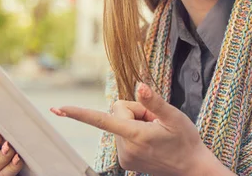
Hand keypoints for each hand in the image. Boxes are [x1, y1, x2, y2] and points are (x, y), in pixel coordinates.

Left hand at [51, 83, 225, 175]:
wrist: (192, 168)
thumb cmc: (186, 140)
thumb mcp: (174, 117)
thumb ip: (154, 101)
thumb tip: (139, 85)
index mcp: (136, 135)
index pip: (101, 120)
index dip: (79, 113)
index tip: (58, 109)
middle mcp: (125, 148)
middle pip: (117, 113)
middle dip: (135, 111)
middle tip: (155, 121)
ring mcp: (124, 157)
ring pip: (119, 123)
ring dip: (135, 122)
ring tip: (155, 132)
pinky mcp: (125, 161)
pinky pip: (121, 134)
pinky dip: (134, 132)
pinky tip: (150, 139)